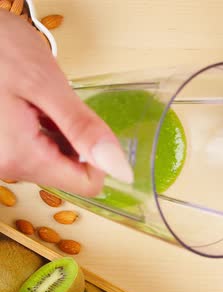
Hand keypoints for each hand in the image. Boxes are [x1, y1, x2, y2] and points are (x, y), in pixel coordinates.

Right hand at [0, 12, 131, 195]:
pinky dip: (44, 127)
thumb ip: (82, 128)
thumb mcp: (46, 85)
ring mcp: (0, 157)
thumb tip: (119, 167)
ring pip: (53, 158)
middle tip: (56, 103)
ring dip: (59, 131)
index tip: (88, 122)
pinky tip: (33, 103)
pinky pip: (35, 147)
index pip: (86, 183)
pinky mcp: (0, 145)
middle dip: (76, 139)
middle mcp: (6, 166)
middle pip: (68, 170)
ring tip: (39, 99)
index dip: (100, 156)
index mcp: (20, 157)